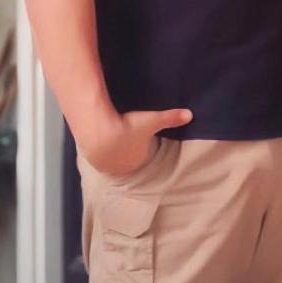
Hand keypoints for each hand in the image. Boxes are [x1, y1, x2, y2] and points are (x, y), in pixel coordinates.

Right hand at [78, 106, 192, 177]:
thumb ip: (171, 118)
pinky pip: (97, 156)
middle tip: (124, 133)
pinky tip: (98, 138)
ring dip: (111, 150)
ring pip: (111, 159)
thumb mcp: (151, 120)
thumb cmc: (127, 127)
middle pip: (126, 158)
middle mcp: (121, 167)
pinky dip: (98, 149)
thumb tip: (190, 115)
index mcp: (137, 160)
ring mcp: (105, 165)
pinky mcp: (90, 160)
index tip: (138, 133)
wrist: (97, 129)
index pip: (141, 155)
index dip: (141, 144)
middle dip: (126, 149)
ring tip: (111, 135)